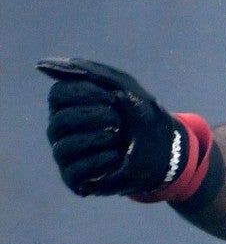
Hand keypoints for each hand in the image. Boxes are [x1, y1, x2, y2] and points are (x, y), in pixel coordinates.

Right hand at [37, 57, 186, 196]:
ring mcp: (66, 155)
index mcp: (68, 106)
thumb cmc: (141, 114)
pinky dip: (100, 161)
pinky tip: (116, 157)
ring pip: (63, 147)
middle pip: (59, 120)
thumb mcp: (123, 86)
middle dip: (94, 118)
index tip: (112, 97)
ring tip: (118, 137)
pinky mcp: (74, 178)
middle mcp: (61, 130)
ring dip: (97, 139)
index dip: (84, 94)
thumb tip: (42, 65)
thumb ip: (89, 72)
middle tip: (118, 120)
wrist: (165, 149)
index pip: (58, 94)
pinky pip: (75, 171)